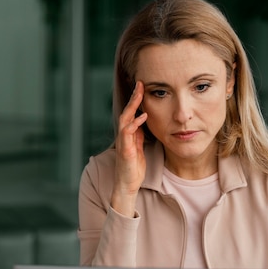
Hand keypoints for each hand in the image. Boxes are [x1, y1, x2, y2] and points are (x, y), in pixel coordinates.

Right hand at [111, 81, 147, 216]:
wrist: (127, 185)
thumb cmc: (133, 168)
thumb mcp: (138, 147)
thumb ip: (139, 135)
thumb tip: (143, 121)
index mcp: (128, 134)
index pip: (131, 113)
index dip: (136, 100)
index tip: (143, 87)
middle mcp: (124, 136)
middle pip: (127, 111)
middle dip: (133, 97)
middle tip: (140, 83)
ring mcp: (123, 142)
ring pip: (125, 118)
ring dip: (132, 105)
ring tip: (139, 93)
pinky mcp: (125, 150)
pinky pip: (128, 133)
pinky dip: (135, 123)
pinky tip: (143, 116)